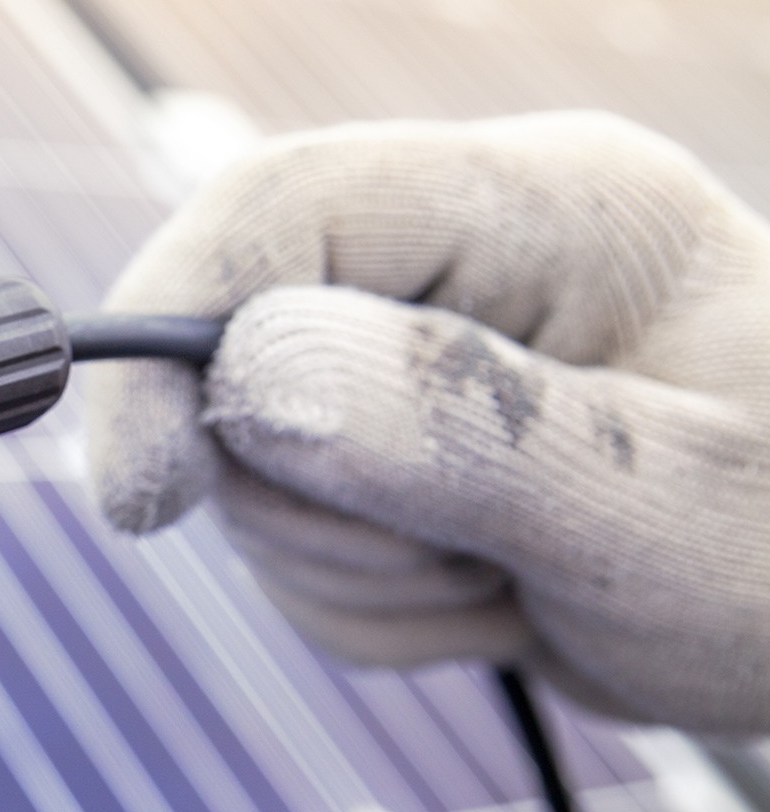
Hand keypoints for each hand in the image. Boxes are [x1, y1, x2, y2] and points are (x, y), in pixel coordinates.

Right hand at [88, 112, 769, 733]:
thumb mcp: (668, 507)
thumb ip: (462, 427)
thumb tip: (244, 372)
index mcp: (545, 206)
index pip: (284, 205)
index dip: (175, 327)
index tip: (142, 500)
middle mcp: (463, 260)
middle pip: (240, 357)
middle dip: (322, 501)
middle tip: (478, 562)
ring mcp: (425, 357)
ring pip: (257, 469)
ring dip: (361, 569)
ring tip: (515, 585)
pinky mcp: (402, 451)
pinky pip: (297, 545)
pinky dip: (376, 606)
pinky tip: (498, 600)